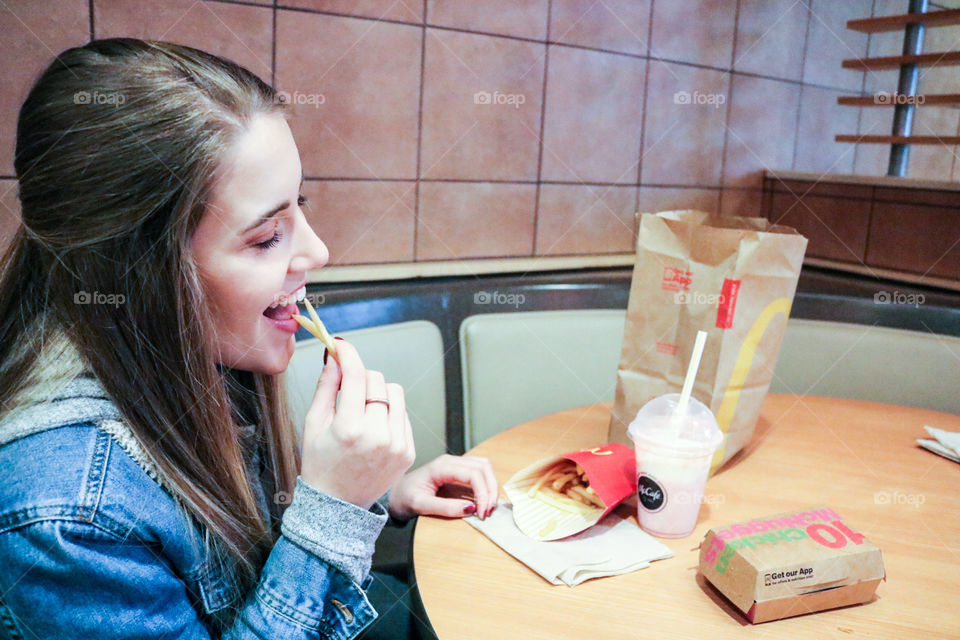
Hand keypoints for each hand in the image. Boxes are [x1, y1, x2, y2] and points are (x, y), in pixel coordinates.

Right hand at [299, 339, 415, 508]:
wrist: (338, 505)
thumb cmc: (320, 463)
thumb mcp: (313, 424)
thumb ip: (326, 387)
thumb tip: (335, 356)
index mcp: (349, 428)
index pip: (355, 375)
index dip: (348, 354)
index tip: (341, 345)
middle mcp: (377, 436)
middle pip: (377, 380)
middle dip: (360, 378)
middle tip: (348, 390)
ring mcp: (397, 445)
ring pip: (395, 393)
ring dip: (379, 393)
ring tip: (363, 410)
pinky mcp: (408, 451)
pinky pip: (403, 414)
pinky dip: (389, 414)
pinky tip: (374, 428)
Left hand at [388, 454, 498, 520]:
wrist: (393, 494)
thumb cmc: (404, 498)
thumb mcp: (420, 506)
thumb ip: (445, 508)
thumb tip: (471, 509)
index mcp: (441, 466)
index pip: (473, 474)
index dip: (483, 493)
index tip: (482, 513)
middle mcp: (450, 461)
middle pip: (483, 467)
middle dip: (491, 490)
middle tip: (488, 512)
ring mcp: (454, 464)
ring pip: (484, 467)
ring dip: (491, 486)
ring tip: (488, 506)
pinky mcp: (457, 471)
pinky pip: (479, 472)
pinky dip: (486, 484)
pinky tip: (484, 500)